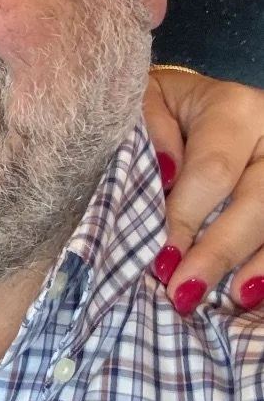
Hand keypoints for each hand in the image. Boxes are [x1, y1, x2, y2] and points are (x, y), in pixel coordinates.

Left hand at [144, 68, 263, 314]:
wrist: (198, 106)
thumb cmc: (166, 109)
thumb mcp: (147, 101)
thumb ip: (151, 128)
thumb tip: (165, 173)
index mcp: (234, 110)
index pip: (212, 172)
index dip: (186, 219)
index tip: (162, 261)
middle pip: (257, 202)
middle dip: (219, 252)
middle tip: (184, 293)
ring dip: (257, 265)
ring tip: (233, 299)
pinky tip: (251, 291)